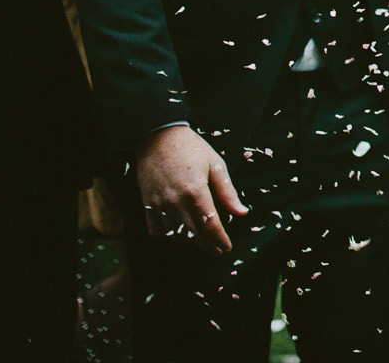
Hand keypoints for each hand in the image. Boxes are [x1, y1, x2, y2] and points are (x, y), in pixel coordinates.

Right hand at [134, 124, 248, 254]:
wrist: (157, 137)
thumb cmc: (191, 148)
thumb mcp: (215, 165)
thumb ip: (227, 192)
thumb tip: (242, 213)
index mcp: (195, 191)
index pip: (211, 225)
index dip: (220, 240)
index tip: (227, 247)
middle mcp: (175, 202)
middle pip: (194, 234)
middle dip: (208, 245)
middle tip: (217, 251)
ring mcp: (158, 204)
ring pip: (176, 234)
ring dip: (190, 242)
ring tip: (201, 242)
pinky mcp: (147, 204)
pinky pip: (156, 229)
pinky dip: (167, 236)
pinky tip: (178, 234)